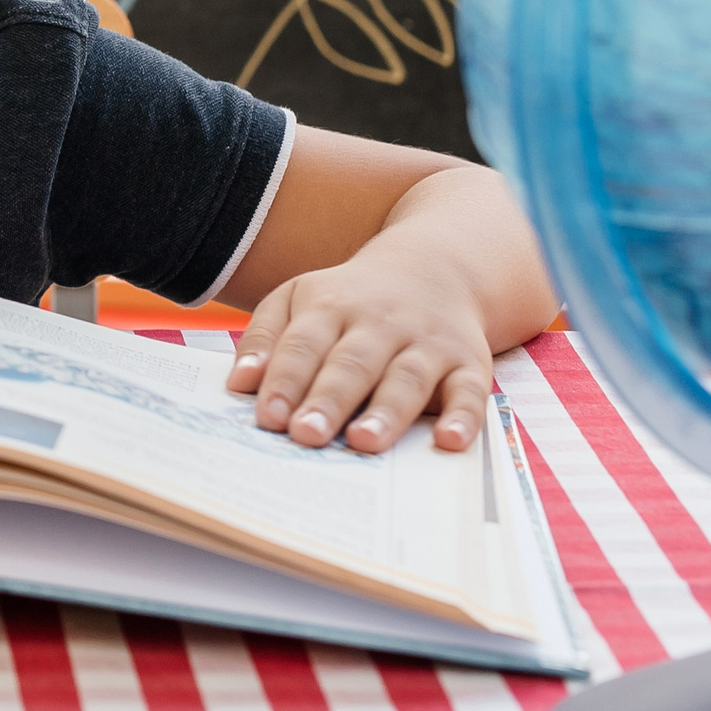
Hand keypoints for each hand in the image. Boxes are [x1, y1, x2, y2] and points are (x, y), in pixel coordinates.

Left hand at [224, 254, 493, 454]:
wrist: (433, 268)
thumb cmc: (349, 299)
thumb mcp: (298, 298)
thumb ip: (265, 337)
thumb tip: (239, 384)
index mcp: (330, 307)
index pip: (303, 345)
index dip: (285, 380)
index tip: (269, 417)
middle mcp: (380, 324)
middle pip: (352, 364)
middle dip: (328, 400)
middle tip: (306, 435)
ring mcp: (427, 343)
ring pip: (407, 378)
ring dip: (386, 412)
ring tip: (364, 441)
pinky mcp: (468, 362)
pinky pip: (471, 391)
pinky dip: (464, 417)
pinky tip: (450, 441)